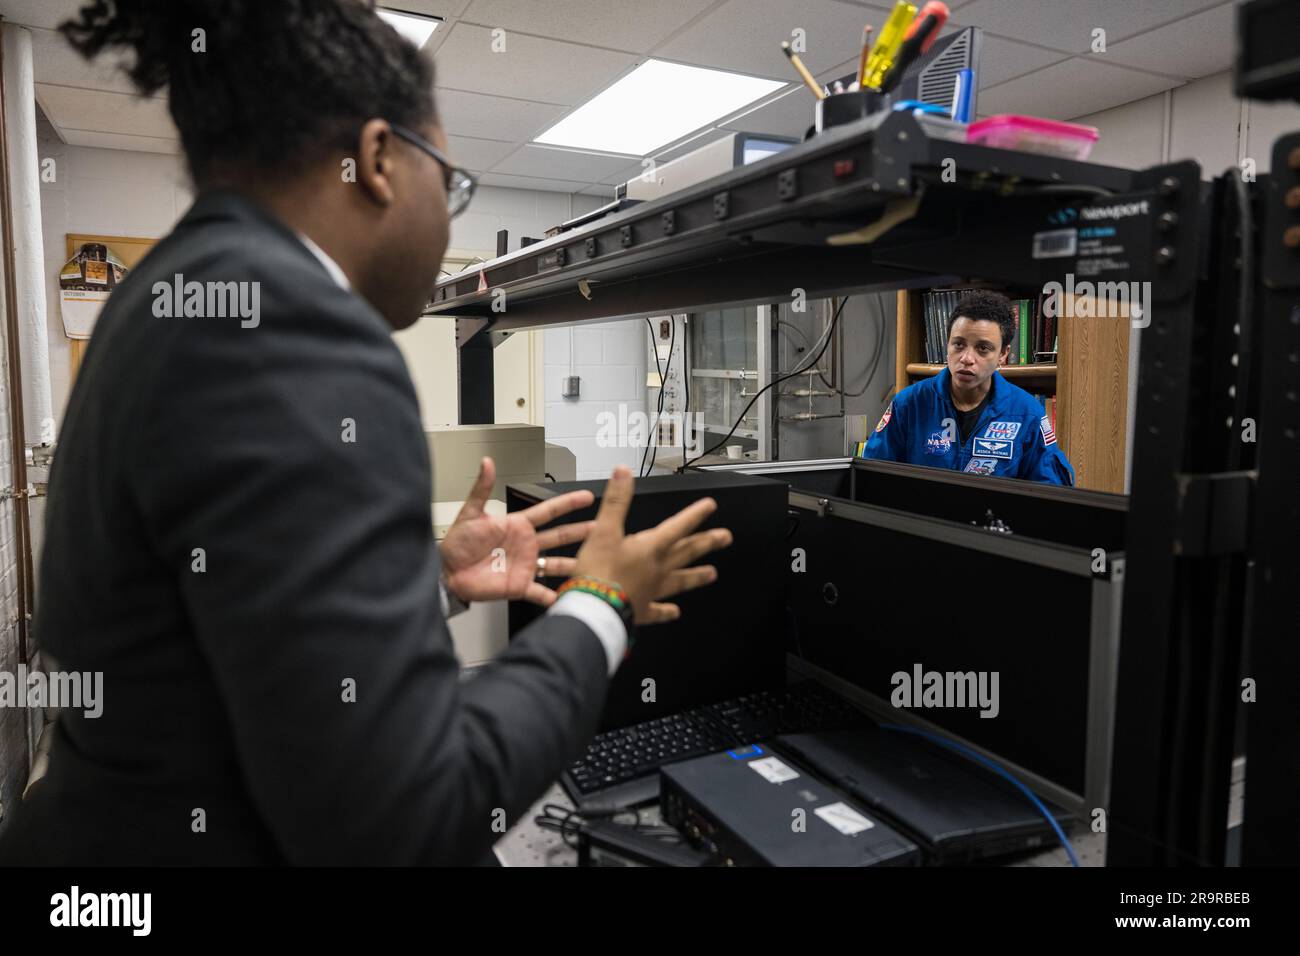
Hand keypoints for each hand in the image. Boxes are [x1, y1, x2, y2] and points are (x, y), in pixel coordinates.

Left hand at [440, 457, 595, 606]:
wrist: (445, 571)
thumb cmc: (456, 543)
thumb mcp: (470, 513)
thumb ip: (482, 488)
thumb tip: (486, 462)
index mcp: (517, 526)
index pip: (548, 511)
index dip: (567, 504)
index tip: (586, 497)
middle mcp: (525, 545)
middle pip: (559, 536)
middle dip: (581, 532)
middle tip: (603, 528)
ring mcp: (524, 565)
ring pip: (556, 564)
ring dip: (574, 564)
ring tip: (594, 564)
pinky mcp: (518, 585)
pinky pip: (540, 593)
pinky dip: (553, 597)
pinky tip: (567, 597)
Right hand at [572, 465, 731, 623]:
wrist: (594, 610)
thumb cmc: (599, 572)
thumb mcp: (604, 531)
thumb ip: (616, 501)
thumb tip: (623, 473)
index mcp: (650, 548)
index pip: (678, 526)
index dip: (695, 514)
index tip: (710, 506)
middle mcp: (656, 569)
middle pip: (687, 553)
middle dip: (707, 543)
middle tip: (726, 538)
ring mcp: (651, 591)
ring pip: (680, 581)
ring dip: (696, 576)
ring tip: (712, 574)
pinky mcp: (641, 611)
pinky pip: (658, 611)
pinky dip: (666, 611)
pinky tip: (674, 612)